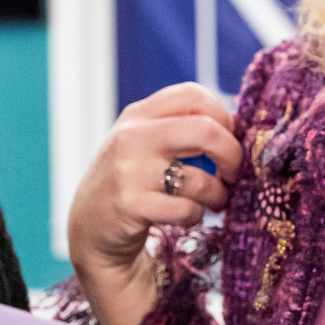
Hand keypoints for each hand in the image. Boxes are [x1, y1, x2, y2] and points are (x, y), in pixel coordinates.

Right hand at [67, 83, 241, 324]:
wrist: (88, 229)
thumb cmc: (128, 183)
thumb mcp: (143, 144)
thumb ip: (179, 129)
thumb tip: (236, 123)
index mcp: (138, 115)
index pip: (193, 94)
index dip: (222, 115)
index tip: (227, 138)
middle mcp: (131, 136)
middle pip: (206, 129)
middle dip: (232, 154)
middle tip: (233, 172)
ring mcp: (129, 170)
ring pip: (201, 178)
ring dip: (217, 195)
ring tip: (213, 201)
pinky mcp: (131, 204)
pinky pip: (187, 209)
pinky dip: (195, 216)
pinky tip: (186, 217)